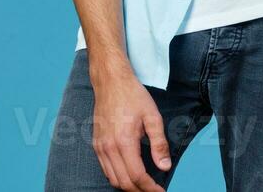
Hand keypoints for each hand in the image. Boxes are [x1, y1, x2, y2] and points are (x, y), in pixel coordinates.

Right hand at [89, 62, 171, 190]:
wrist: (111, 82)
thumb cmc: (133, 96)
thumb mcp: (153, 117)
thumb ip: (159, 143)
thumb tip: (165, 167)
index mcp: (124, 141)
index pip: (138, 176)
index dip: (151, 188)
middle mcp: (109, 148)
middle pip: (124, 183)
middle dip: (141, 191)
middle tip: (155, 191)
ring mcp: (100, 148)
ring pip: (113, 180)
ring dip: (129, 187)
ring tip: (144, 186)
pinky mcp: (96, 145)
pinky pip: (106, 170)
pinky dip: (118, 178)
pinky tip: (129, 175)